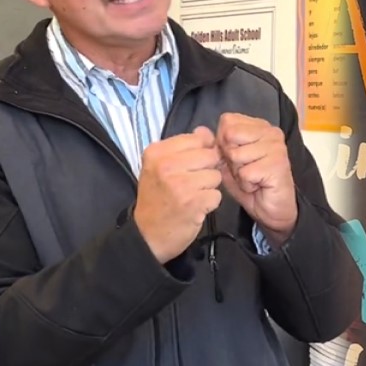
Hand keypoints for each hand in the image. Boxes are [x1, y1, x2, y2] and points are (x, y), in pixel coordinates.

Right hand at [134, 126, 222, 262]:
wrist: (147, 235)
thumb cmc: (157, 199)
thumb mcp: (160, 168)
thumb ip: (184, 147)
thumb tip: (206, 131)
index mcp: (156, 152)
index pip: (197, 138)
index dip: (202, 152)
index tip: (192, 165)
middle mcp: (166, 165)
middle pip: (210, 155)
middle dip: (207, 170)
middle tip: (193, 183)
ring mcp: (179, 184)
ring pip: (215, 175)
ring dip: (209, 187)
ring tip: (193, 195)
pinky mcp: (193, 202)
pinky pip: (217, 195)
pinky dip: (210, 203)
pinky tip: (196, 207)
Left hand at [216, 113, 295, 244]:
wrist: (273, 209)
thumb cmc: (251, 184)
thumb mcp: (228, 163)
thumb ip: (216, 146)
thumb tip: (199, 129)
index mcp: (259, 126)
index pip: (228, 121)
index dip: (223, 142)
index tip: (236, 157)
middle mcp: (270, 132)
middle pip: (230, 134)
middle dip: (230, 157)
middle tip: (245, 169)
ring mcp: (276, 147)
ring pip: (236, 154)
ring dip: (238, 172)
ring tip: (252, 177)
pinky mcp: (277, 164)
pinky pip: (245, 173)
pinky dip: (246, 184)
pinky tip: (258, 185)